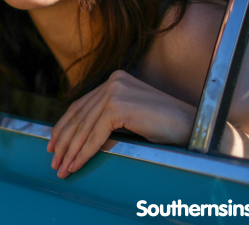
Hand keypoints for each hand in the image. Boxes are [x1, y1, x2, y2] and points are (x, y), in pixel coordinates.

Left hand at [46, 70, 195, 178]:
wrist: (194, 128)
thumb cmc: (166, 127)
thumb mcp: (131, 117)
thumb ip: (108, 117)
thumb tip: (78, 135)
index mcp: (115, 81)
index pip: (80, 106)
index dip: (64, 127)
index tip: (53, 144)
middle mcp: (113, 82)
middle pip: (79, 116)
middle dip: (64, 142)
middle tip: (54, 161)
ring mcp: (116, 91)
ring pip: (84, 127)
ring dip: (71, 150)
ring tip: (63, 167)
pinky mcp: (120, 105)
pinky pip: (96, 134)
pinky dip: (84, 151)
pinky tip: (76, 164)